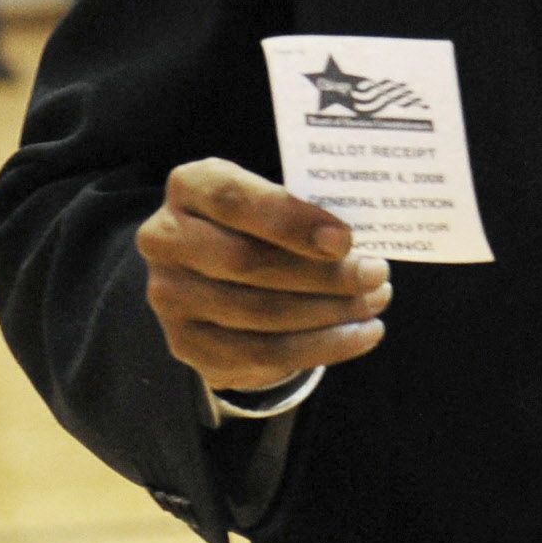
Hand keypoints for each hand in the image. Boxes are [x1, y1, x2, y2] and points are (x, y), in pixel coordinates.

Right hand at [136, 160, 390, 392]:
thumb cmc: (254, 222)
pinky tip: (360, 335)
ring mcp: (170, 297)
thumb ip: (301, 210)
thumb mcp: (269, 198)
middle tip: (376, 274)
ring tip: (374, 303)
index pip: (234, 200)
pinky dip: (321, 347)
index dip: (291, 221)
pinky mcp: (186, 343)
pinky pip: (261, 355)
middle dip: (322, 274)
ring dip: (329, 313)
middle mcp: (165, 240)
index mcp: (189, 187)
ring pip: (259, 314)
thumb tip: (357, 244)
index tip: (345, 239)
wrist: (208, 268)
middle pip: (247, 262)